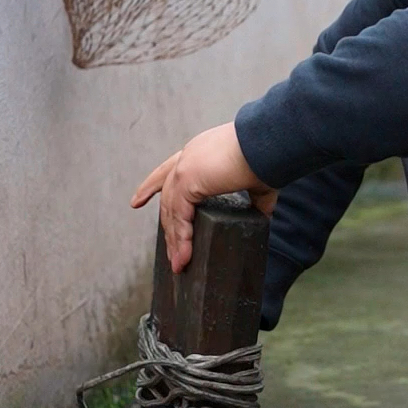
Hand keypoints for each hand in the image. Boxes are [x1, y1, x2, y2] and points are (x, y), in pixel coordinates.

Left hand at [131, 122, 276, 271]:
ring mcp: (185, 168)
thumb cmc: (269, 155)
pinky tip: (185, 256)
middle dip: (167, 226)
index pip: (169, 170)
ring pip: (172, 210)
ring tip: (179, 264)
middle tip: (170, 252)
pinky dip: (182, 238)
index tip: (137, 201)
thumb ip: (257, 199)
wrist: (270, 143)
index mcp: (201, 152)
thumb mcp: (258, 181)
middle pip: (167, 196)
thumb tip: (263, 216)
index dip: (151, 187)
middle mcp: (188, 157)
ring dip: (175, 240)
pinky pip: (179, 217)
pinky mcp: (188, 180)